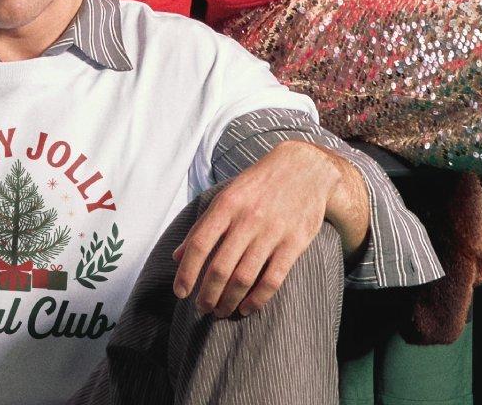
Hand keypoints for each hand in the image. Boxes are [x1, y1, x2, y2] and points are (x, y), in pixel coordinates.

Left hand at [173, 142, 341, 318]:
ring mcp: (272, 232)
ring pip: (244, 277)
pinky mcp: (295, 243)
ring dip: (229, 300)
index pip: (198, 244)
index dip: (186, 272)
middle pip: (220, 267)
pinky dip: (257, 299)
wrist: (305, 169)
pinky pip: (273, 279)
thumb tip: (176, 256)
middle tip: (201, 309)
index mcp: (226, 205)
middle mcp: (247, 219)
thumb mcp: (226, 195)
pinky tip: (246, 308)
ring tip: (220, 311)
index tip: (180, 293)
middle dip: (207, 294)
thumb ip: (202, 226)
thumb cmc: (258, 185)